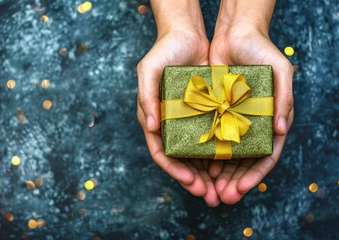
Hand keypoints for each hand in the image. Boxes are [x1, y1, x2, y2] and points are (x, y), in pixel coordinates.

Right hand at [137, 1, 221, 205]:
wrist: (187, 36)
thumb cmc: (163, 52)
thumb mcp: (148, 70)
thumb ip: (147, 97)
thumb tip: (151, 127)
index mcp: (154, 120)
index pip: (160, 152)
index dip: (174, 169)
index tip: (190, 182)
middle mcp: (170, 125)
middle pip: (180, 160)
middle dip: (194, 180)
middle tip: (209, 196)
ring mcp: (188, 121)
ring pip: (197, 155)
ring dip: (208, 174)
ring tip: (222, 189)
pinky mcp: (205, 114)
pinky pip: (212, 138)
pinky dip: (219, 154)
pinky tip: (231, 165)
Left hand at [208, 21, 293, 203]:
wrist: (234, 35)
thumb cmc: (262, 52)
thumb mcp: (280, 72)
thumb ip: (283, 101)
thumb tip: (281, 131)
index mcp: (270, 122)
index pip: (265, 157)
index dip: (253, 176)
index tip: (240, 190)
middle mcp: (251, 126)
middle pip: (243, 163)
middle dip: (232, 182)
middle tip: (219, 198)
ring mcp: (231, 122)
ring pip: (224, 156)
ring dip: (217, 175)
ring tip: (206, 189)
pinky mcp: (214, 114)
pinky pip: (209, 139)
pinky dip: (204, 155)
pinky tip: (197, 167)